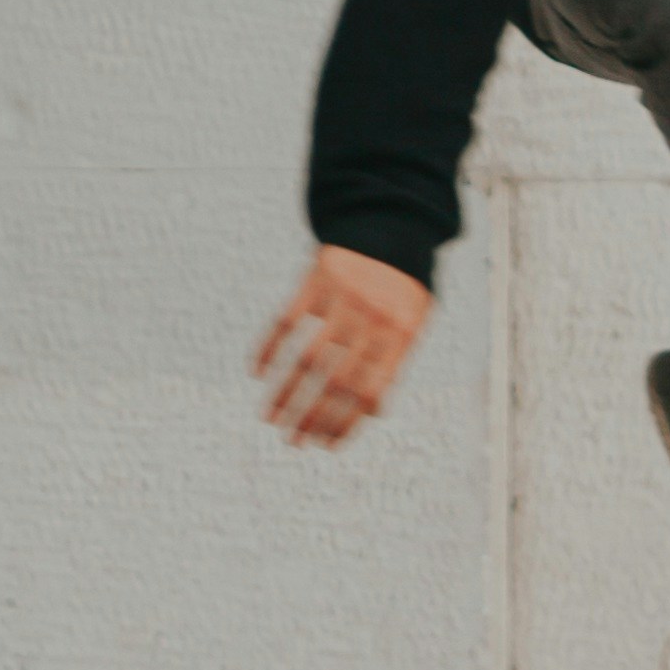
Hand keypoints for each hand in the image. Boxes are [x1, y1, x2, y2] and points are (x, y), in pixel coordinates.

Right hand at [255, 246, 431, 445]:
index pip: (370, 391)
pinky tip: (256, 372)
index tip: (324, 444)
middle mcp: (374, 319)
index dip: (346, 422)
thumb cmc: (401, 286)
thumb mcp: (412, 323)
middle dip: (311, 417)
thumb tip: (373, 414)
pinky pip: (287, 320)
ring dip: (285, 392)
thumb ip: (394, 363)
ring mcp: (344, 298)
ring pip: (308, 357)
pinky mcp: (318, 278)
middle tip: (292, 441)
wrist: (392, 225)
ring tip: (271, 418)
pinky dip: (268, 347)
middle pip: (336, 381)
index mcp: (402, 335)